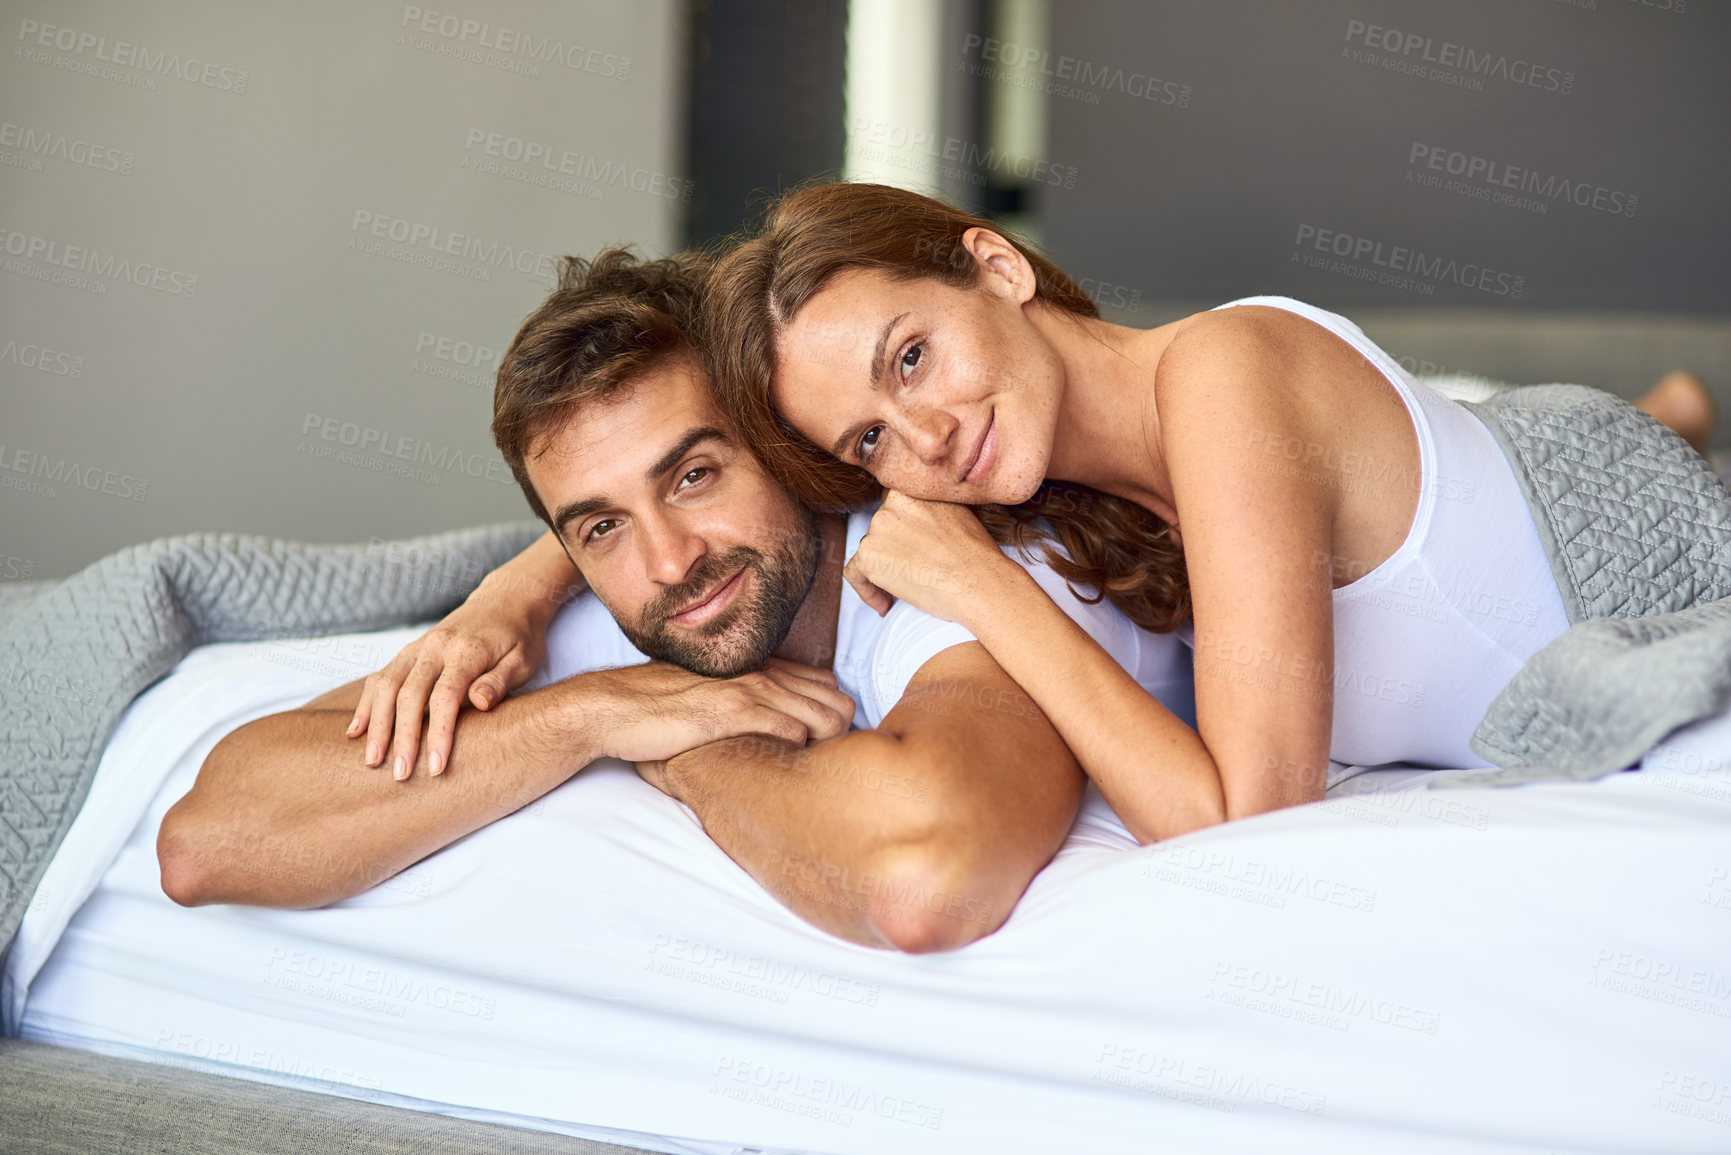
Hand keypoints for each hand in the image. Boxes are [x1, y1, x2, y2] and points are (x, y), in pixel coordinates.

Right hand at [350, 586, 559, 780]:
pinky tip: (356, 731)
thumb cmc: (519, 638)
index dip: (439, 734)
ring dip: (376, 725)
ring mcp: (417, 648)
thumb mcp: (522, 660)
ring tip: (372, 761)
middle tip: (400, 775)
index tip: (437, 767)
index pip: (445, 697)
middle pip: (409, 695)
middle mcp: (435, 647)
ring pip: (386, 686)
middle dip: (402, 738)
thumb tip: (479, 703)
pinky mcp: (408, 652)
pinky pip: (380, 677)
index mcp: (466, 652)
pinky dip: (366, 704)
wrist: (505, 601)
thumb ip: (499, 682)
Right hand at [596, 657, 854, 767]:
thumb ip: (742, 704)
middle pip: (837, 701)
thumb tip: (769, 731)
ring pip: (824, 716)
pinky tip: (787, 770)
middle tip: (827, 765)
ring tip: (813, 773)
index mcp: (758, 669)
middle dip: (840, 734)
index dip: (833, 717)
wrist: (613, 708)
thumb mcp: (710, 698)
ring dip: (826, 746)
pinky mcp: (732, 713)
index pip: (827, 686)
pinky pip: (791, 731)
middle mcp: (761, 674)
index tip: (825, 746)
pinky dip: (798, 752)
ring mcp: (749, 690)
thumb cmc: (658, 710)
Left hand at [844, 490, 1009, 623]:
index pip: (894, 508)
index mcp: (911, 490)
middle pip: (881, 530)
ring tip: (907, 592)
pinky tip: (886, 605)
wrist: (979, 581)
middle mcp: (890, 504)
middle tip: (912, 574)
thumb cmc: (977, 554)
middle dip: (894, 552)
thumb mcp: (957, 513)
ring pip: (870, 552)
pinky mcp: (868, 556)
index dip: (902, 532)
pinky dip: (867, 591)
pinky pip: (854, 574)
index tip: (913, 550)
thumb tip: (923, 524)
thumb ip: (931, 510)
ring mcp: (876, 529)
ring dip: (884, 572)